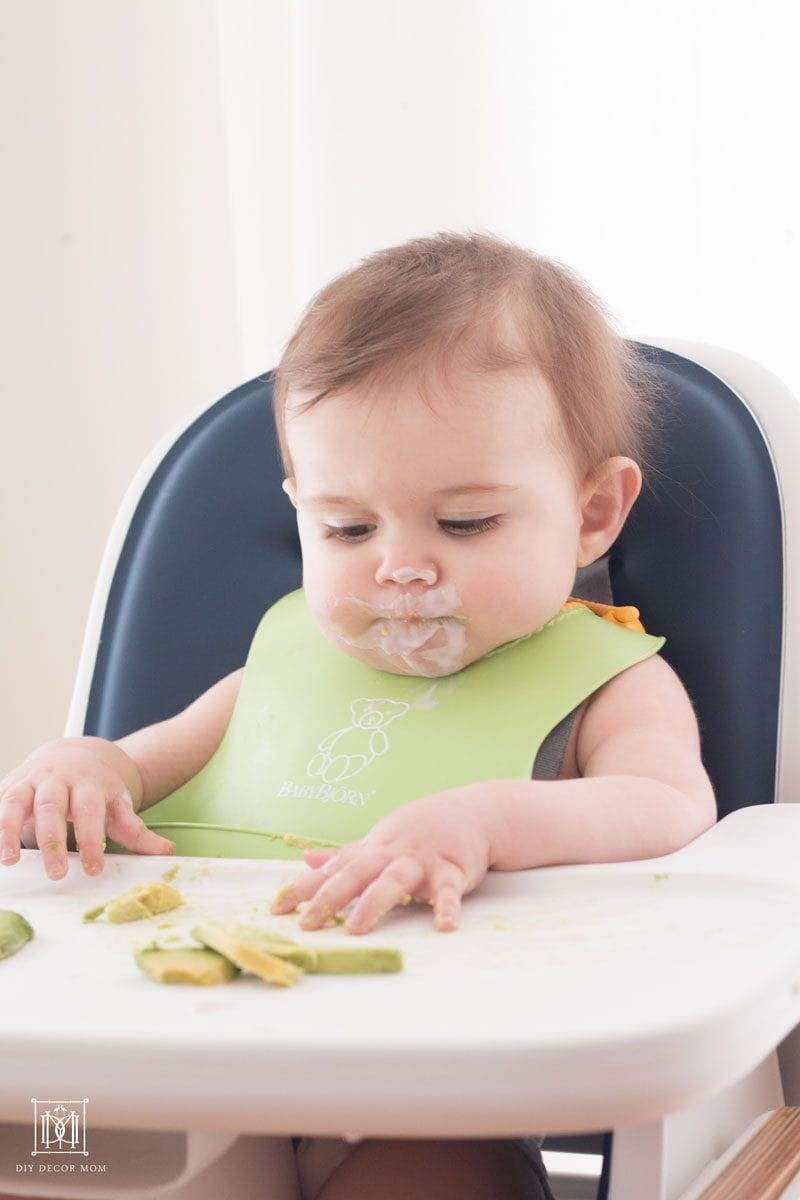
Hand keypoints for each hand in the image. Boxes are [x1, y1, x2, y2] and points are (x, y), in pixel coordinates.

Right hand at [0, 737, 174, 879]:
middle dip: (53, 841)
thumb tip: (166, 852)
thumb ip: (136, 830)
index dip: (92, 840)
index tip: (93, 868)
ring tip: (9, 861)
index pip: (91, 811)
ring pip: (17, 802)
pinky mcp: (10, 785)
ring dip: (9, 830)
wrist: (74, 755)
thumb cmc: (97, 788)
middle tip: (56, 873)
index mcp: (89, 783)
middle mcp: (58, 779)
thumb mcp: (118, 804)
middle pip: (53, 807)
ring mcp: (31, 780)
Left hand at [271, 787, 493, 933]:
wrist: (470, 812)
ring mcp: (421, 861)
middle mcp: (391, 853)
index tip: (276, 909)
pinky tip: (445, 926)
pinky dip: (447, 907)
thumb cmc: (419, 830)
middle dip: (331, 896)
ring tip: (357, 929)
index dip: (304, 887)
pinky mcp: (453, 871)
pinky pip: (450, 891)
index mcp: (372, 850)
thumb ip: (345, 855)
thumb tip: (306, 861)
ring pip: (394, 880)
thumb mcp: (379, 839)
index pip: (332, 868)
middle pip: (357, 872)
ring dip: (374, 903)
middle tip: (308, 922)